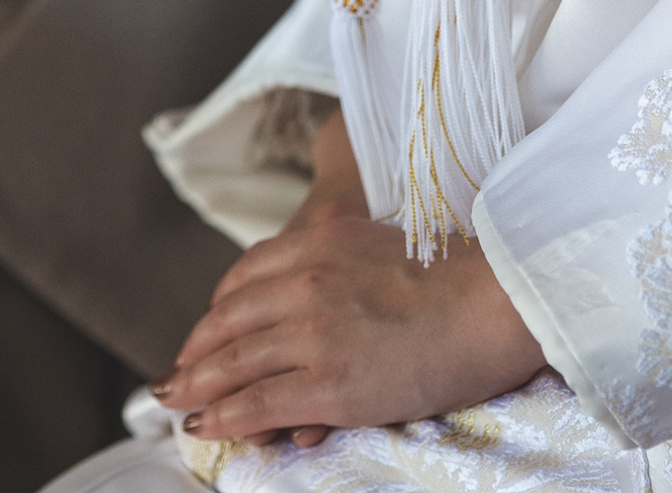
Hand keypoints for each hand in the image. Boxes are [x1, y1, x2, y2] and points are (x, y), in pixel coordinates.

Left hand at [157, 191, 544, 446]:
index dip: (216, 313)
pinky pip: (258, 402)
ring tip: (176, 402)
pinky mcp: (330, 383)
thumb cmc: (457, 277)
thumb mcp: (376, 249)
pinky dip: (224, 416)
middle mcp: (303, 284)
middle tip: (174, 374)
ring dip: (197, 387)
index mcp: (315, 244)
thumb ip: (334, 266)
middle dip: (195, 352)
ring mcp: (313, 333)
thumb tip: (311, 306)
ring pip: (234, 363)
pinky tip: (206, 426)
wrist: (497, 299)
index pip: (243, 279)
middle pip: (227, 321)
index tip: (205, 334)